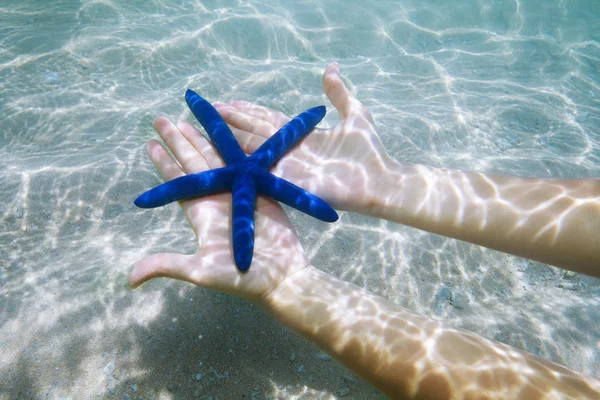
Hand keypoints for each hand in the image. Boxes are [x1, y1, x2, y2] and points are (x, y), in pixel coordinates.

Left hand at [129, 117, 308, 302]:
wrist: (281, 277)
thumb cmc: (241, 278)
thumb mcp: (200, 272)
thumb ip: (166, 266)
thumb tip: (129, 281)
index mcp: (200, 214)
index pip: (176, 182)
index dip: (163, 162)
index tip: (149, 143)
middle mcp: (216, 200)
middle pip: (192, 163)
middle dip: (177, 141)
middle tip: (162, 119)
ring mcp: (239, 194)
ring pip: (216, 159)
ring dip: (202, 140)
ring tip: (189, 119)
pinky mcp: (260, 192)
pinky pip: (244, 163)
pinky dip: (235, 147)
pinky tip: (227, 132)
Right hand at [212, 62, 391, 212]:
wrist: (380, 181)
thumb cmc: (370, 152)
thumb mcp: (355, 113)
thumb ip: (338, 93)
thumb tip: (330, 68)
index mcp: (303, 134)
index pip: (270, 119)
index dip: (250, 110)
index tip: (230, 101)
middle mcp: (290, 149)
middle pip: (255, 130)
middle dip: (232, 119)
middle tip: (209, 109)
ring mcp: (286, 166)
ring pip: (252, 146)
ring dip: (230, 135)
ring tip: (209, 122)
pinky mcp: (287, 181)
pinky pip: (260, 169)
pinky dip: (241, 160)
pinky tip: (222, 150)